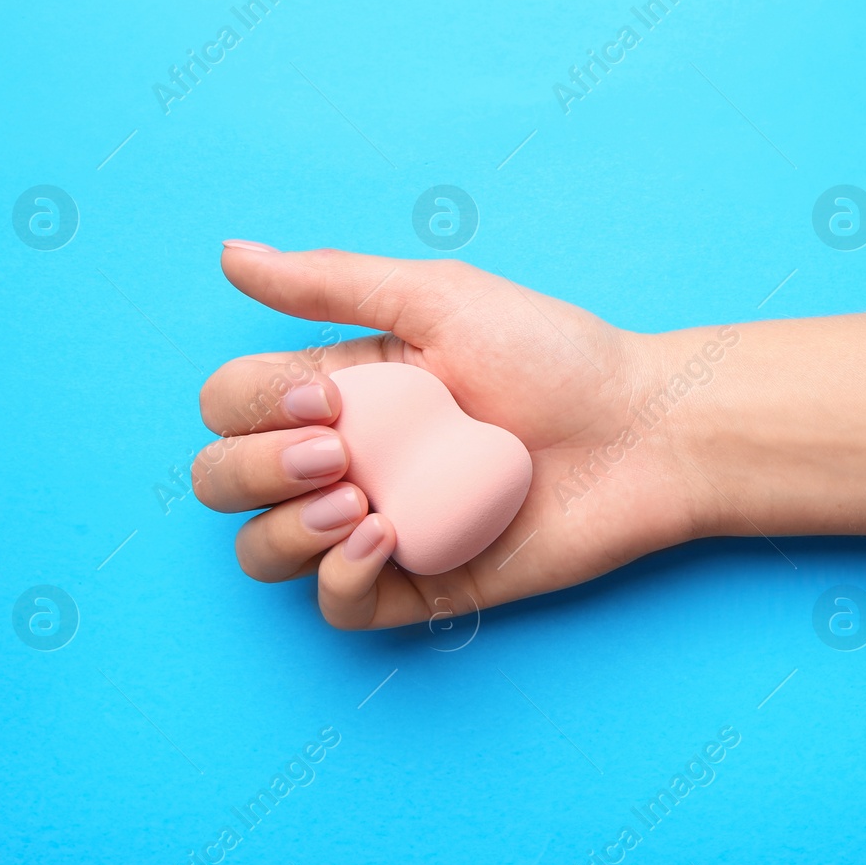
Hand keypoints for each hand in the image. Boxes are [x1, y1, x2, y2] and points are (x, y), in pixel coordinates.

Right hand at [193, 243, 703, 628]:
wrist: (641, 431)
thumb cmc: (555, 356)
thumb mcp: (442, 299)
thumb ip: (331, 283)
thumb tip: (230, 255)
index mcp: (340, 390)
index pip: (231, 406)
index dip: (252, 408)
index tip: (328, 400)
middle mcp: (345, 459)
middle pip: (224, 482)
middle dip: (254, 470)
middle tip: (339, 453)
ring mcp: (377, 526)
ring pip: (261, 553)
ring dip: (286, 529)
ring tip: (361, 502)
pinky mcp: (420, 585)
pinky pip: (336, 608)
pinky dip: (339, 579)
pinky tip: (384, 539)